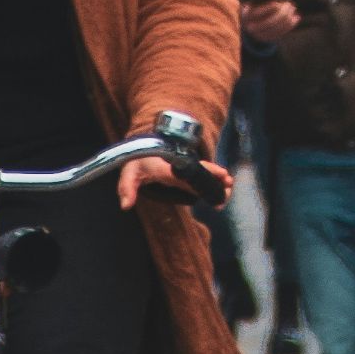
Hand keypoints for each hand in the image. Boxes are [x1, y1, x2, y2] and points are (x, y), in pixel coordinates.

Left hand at [117, 156, 233, 210]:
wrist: (141, 147)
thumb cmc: (136, 160)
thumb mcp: (128, 173)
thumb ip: (126, 188)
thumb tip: (126, 206)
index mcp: (167, 167)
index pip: (187, 170)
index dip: (205, 171)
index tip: (220, 174)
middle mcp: (178, 168)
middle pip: (201, 172)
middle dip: (215, 177)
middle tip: (228, 184)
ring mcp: (183, 171)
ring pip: (204, 176)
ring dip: (216, 182)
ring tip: (228, 190)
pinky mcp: (185, 176)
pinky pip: (201, 180)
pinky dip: (212, 186)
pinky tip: (220, 196)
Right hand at [242, 0, 299, 42]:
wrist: (250, 19)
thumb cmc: (255, 4)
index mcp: (247, 16)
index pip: (259, 13)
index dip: (270, 8)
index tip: (278, 2)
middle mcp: (251, 28)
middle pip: (270, 22)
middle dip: (282, 13)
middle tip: (289, 4)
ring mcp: (259, 35)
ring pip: (277, 28)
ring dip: (287, 18)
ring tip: (293, 9)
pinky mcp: (267, 38)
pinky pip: (280, 33)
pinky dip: (289, 25)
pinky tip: (296, 18)